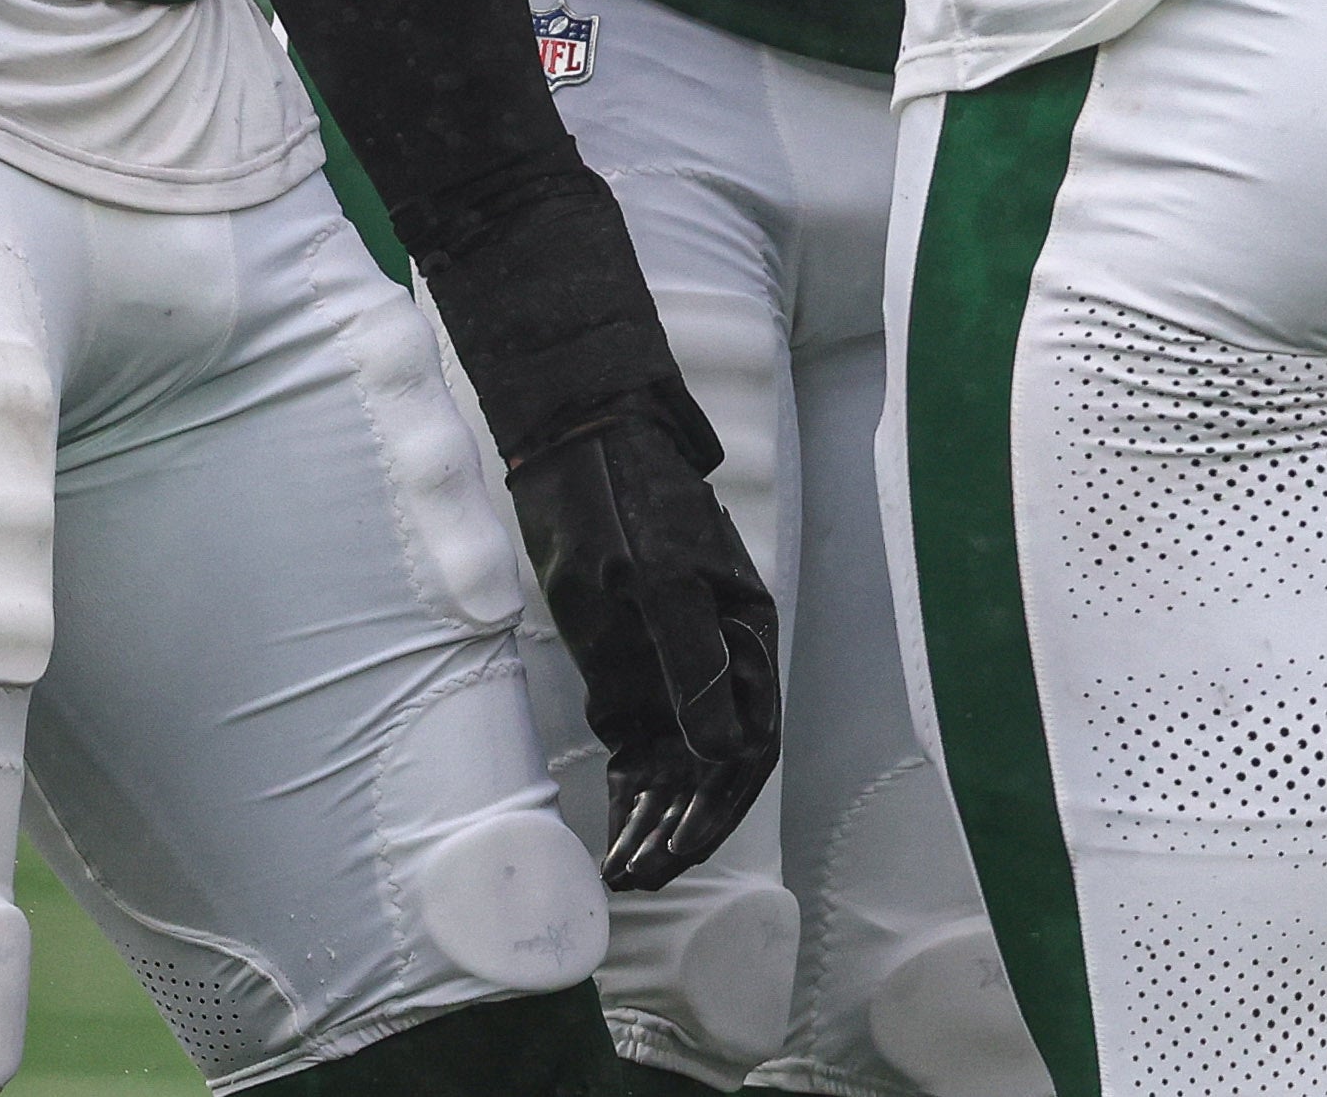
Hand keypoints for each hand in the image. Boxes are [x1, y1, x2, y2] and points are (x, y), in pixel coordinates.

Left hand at [510, 383, 779, 889]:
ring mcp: (670, 675)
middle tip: (641, 876)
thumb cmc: (627, 500)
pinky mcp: (628, 680)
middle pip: (712, 769)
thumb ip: (691, 660)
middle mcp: (716, 668)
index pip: (749, 742)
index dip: (720, 803)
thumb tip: (723, 750)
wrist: (577, 450)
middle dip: (683, 827)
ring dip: (653, 824)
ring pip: (674, 772)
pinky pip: (637, 756)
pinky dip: (628, 801)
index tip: (680, 848)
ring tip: (620, 873)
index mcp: (745, 639)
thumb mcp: (658, 577)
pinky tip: (613, 840)